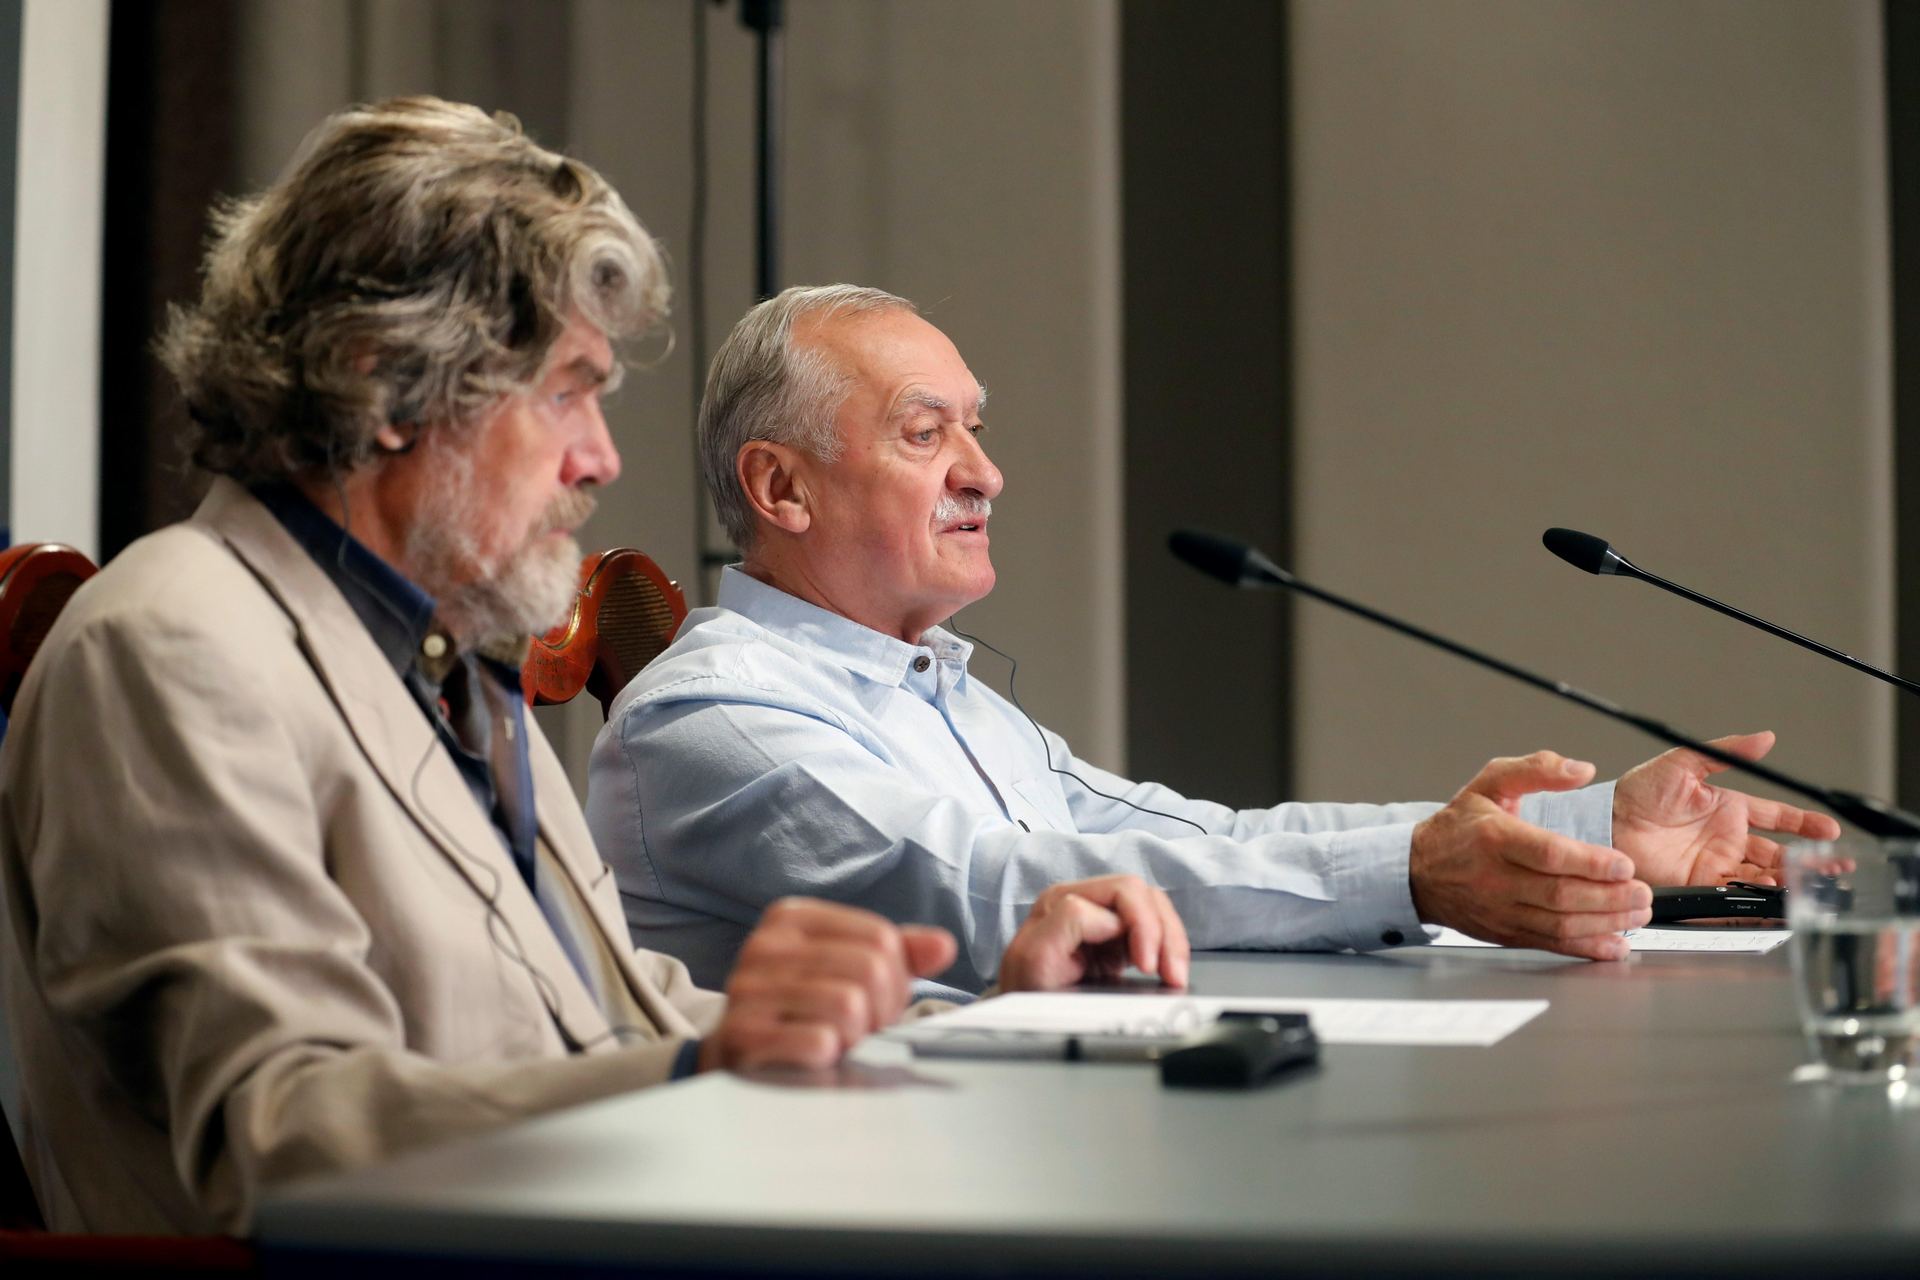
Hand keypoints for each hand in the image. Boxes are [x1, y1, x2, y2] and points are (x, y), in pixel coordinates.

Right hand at [700, 897, 956, 1072]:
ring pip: (849, 1004)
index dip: (896, 978)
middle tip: (863, 1028)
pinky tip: (817, 1057)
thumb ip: (898, 953)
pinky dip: (831, 1055)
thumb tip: (944, 946)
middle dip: (880, 1009)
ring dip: (857, 1035)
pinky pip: (819, 1041)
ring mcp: (749, 989)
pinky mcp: (743, 1035)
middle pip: (869, 968)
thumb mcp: (848, 970)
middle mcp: (764, 945)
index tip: (879, 1001)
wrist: (738, 1058)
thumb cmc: (803, 1009)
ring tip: (840, 1041)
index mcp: (791, 917)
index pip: (880, 937)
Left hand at [996, 874, 1189, 991]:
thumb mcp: (1034, 956)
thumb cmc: (1022, 990)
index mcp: (1063, 899)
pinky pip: (1154, 932)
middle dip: (1164, 933)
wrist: (1020, 1017)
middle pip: (1143, 895)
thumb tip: (1110, 919)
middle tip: (1172, 974)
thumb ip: (1067, 924)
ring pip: (1154, 910)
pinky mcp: (1117, 940)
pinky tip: (1168, 974)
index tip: (1146, 967)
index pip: (1122, 891)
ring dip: (1171, 942)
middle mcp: (1086, 901)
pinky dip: (1168, 950)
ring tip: (1174, 976)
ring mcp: (1104, 919)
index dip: (1141, 925)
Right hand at [1410, 750, 1649, 960]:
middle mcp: (1497, 878)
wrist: (1417, 872)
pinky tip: (1614, 944)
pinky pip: (1551, 944)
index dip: (1590, 862)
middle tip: (1644, 893)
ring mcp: (1502, 910)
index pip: (1548, 854)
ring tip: (1637, 913)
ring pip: (1560, 924)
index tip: (1624, 865)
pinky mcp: (1507, 933)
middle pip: (1560, 894)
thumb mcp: (1489, 782)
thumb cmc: (1458, 827)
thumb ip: (1536, 769)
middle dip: (1609, 897)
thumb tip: (1581, 770)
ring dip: (1605, 923)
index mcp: (1495, 838)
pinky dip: (1587, 948)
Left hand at [1612, 730, 1840, 886]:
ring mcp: (1715, 862)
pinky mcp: (1701, 884)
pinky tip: (1775, 896)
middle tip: (1835, 866)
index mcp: (1727, 808)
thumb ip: (1726, 753)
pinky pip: (1736, 894)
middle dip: (1808, 860)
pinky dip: (1757, 898)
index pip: (1776, 817)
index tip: (1829, 830)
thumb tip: (1764, 738)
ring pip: (1763, 875)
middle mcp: (1726, 838)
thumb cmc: (1636, 791)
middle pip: (1778, 852)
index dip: (1803, 823)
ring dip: (1789, 880)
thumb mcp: (1683, 763)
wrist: (1606, 822)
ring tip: (1813, 882)